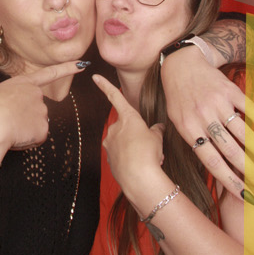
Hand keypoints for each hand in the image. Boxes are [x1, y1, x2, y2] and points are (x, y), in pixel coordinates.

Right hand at [0, 62, 80, 158]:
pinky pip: (36, 139)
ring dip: (24, 131)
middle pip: (36, 110)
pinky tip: (15, 136)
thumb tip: (22, 117)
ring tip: (8, 128)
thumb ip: (13, 101)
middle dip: (25, 119)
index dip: (67, 68)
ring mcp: (42, 111)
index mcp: (22, 83)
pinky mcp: (44, 128)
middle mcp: (36, 94)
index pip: (49, 74)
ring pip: (35, 126)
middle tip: (6, 121)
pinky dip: (26, 141)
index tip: (83, 63)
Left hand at [93, 77, 167, 205]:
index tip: (95, 76)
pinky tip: (139, 166)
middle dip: (137, 135)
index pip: (116, 97)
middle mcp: (115, 128)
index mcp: (127, 117)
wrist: (139, 178)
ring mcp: (110, 143)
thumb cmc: (149, 154)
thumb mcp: (157, 138)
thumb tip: (158, 127)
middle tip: (150, 146)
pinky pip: (121, 155)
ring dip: (134, 147)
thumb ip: (156, 130)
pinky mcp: (109, 158)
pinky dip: (129, 158)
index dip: (105, 85)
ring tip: (147, 158)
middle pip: (126, 127)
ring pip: (124, 142)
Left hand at [160, 43, 253, 202]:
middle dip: (251, 173)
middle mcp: (203, 117)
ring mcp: (218, 103)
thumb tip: (216, 170)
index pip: (211, 160)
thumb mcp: (178, 123)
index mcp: (188, 129)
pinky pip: (251, 112)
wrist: (181, 65)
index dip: (229, 180)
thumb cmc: (180, 100)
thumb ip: (194, 143)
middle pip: (230, 151)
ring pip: (244, 134)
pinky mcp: (230, 91)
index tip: (245, 196)